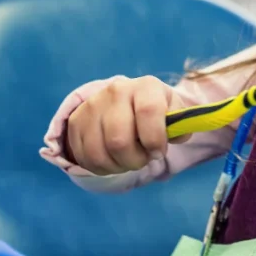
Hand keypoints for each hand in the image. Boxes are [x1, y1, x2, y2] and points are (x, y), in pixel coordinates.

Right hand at [66, 75, 188, 174]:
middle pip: (119, 140)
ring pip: (99, 153)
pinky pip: (85, 158)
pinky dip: (101, 168)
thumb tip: (178, 135)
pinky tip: (113, 160)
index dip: (154, 139)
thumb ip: (180, 125)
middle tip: (143, 159)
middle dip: (135, 160)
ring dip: (118, 166)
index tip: (158, 153)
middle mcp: (116, 91)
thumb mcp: (172, 111)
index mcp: (145, 86)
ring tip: (128, 160)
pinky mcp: (76, 122)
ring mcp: (92, 106)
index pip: (148, 112)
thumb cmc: (154, 110)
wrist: (124, 101)